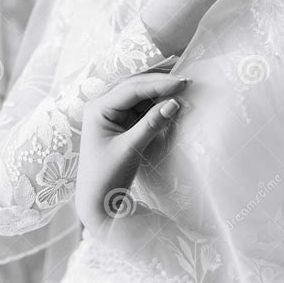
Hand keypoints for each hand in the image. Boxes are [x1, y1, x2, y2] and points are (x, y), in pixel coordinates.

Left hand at [75, 73, 189, 234]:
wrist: (97, 201)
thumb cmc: (107, 176)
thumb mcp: (130, 148)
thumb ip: (151, 124)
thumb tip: (175, 103)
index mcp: (98, 108)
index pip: (132, 89)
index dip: (158, 84)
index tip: (182, 83)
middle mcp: (102, 105)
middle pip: (134, 86)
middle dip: (160, 83)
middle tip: (186, 81)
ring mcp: (110, 113)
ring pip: (139, 95)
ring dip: (159, 92)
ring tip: (182, 88)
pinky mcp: (119, 122)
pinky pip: (140, 107)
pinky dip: (155, 104)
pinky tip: (170, 101)